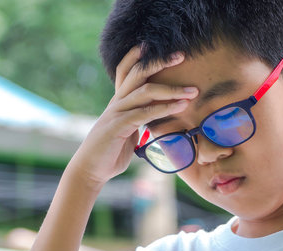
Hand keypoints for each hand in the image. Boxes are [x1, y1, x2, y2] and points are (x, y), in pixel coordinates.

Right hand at [66, 46, 198, 187]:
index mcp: (118, 102)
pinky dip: (164, 108)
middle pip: (137, 73)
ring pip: (144, 91)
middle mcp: (116, 103)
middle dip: (159, 62)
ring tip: (192, 91)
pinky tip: (179, 107)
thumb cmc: (109, 153)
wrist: (90, 171)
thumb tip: (152, 120)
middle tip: (181, 55)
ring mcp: (116, 113)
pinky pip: (144, 113)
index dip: (138, 56)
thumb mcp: (127, 133)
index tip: (157, 47)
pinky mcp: (118, 126)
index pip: (126, 71)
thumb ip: (138, 123)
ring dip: (171, 89)